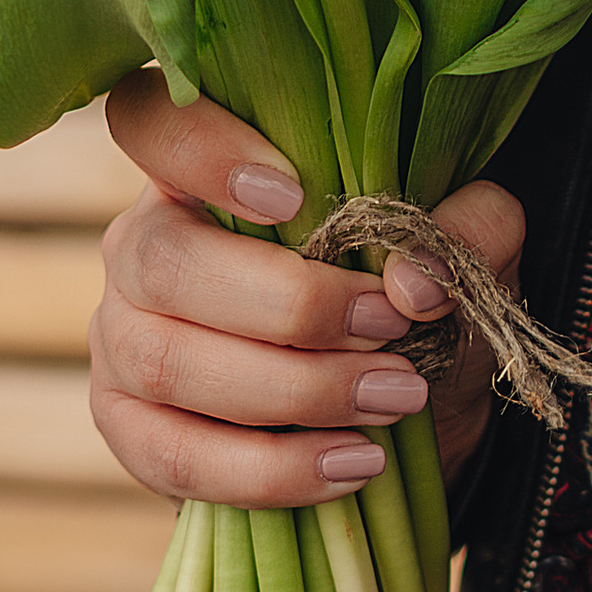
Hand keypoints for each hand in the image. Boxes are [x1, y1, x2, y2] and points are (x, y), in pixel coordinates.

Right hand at [92, 71, 528, 502]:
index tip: (293, 197)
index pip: (152, 121)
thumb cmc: (414, 298)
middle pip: (164, 260)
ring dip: (294, 390)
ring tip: (394, 398)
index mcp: (203, 169)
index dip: (203, 151)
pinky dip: (272, 470)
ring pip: (169, 363)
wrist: (398, 411)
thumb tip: (414, 280)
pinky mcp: (130, 432)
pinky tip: (352, 463)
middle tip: (391, 326)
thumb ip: (470, 228)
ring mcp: (121, 340)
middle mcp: (141, 244)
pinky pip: (177, 457)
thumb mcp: (467, 247)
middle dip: (290, 304)